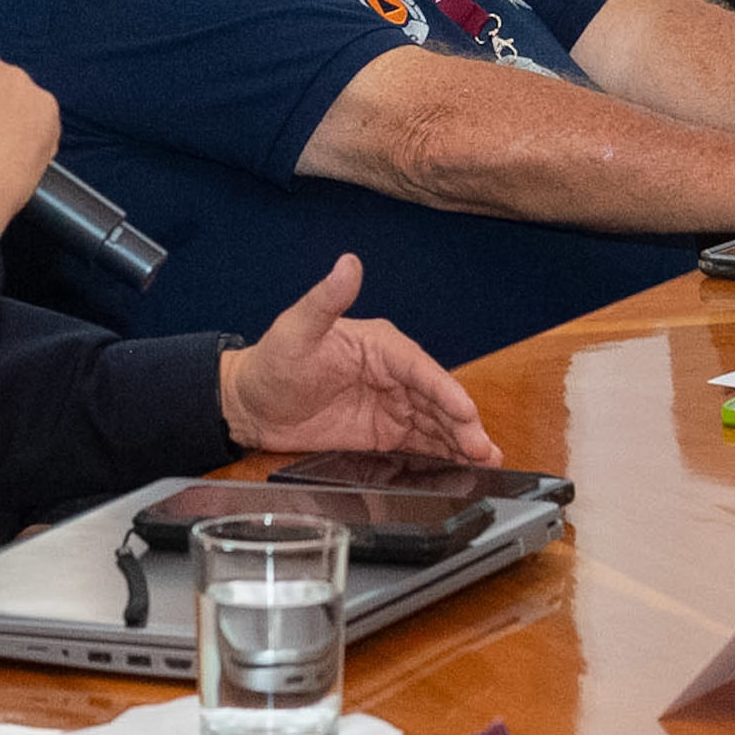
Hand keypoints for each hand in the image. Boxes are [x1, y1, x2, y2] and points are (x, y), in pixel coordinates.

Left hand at [221, 254, 500, 462]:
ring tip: (486, 463)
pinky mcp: (382, 433)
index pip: (419, 367)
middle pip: (435, 399)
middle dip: (462, 424)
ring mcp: (390, 405)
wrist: (249, 405)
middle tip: (482, 449)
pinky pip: (419, 444)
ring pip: (434, 423)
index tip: (465, 411)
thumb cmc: (271, 362)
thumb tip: (348, 264)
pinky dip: (442, 456)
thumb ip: (325, 300)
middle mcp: (391, 374)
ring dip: (461, 442)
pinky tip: (464, 469)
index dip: (444, 390)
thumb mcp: (296, 329)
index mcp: (379, 345)